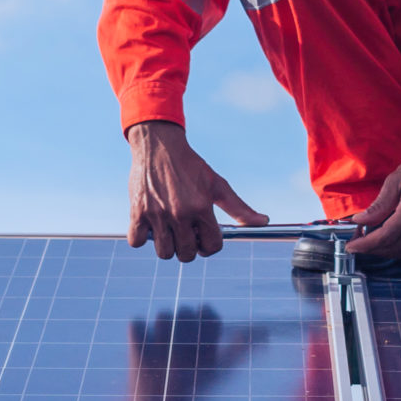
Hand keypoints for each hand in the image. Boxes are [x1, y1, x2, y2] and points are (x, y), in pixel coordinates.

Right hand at [126, 120, 268, 260]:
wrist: (159, 145)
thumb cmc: (190, 166)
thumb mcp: (217, 184)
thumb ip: (239, 208)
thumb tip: (264, 222)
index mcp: (202, 207)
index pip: (211, 246)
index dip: (209, 245)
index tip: (203, 236)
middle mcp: (180, 213)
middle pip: (187, 255)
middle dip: (189, 247)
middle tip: (186, 232)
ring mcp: (157, 214)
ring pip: (164, 253)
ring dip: (167, 245)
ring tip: (169, 229)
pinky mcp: (137, 211)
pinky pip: (136, 241)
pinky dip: (142, 237)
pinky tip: (150, 224)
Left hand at [347, 130, 400, 259]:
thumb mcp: (396, 180)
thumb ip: (378, 205)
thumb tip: (360, 221)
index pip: (386, 236)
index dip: (366, 245)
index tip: (352, 246)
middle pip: (396, 248)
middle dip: (374, 250)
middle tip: (359, 243)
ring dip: (388, 252)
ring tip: (373, 243)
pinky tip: (392, 242)